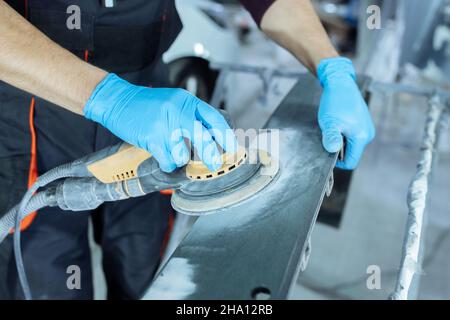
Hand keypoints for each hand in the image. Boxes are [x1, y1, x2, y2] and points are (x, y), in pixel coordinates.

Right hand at [84, 74, 236, 171]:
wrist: (118, 101)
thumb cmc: (147, 105)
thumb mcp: (173, 102)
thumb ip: (190, 115)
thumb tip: (211, 135)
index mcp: (186, 101)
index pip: (213, 118)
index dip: (225, 135)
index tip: (232, 147)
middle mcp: (177, 111)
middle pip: (202, 137)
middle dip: (211, 155)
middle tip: (215, 164)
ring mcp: (164, 125)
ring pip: (183, 153)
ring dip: (179, 158)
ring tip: (171, 151)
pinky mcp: (151, 138)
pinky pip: (168, 160)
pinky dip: (168, 163)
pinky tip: (163, 156)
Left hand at [317, 57, 374, 169]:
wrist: (340, 83)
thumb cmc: (335, 102)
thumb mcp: (329, 122)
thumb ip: (331, 138)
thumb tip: (333, 150)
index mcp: (361, 137)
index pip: (351, 161)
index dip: (338, 161)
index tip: (328, 150)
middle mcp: (368, 134)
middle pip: (352, 153)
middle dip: (339, 149)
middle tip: (329, 135)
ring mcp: (367, 128)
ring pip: (352, 144)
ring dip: (341, 140)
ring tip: (334, 127)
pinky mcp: (364, 123)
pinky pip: (353, 136)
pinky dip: (344, 133)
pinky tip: (338, 123)